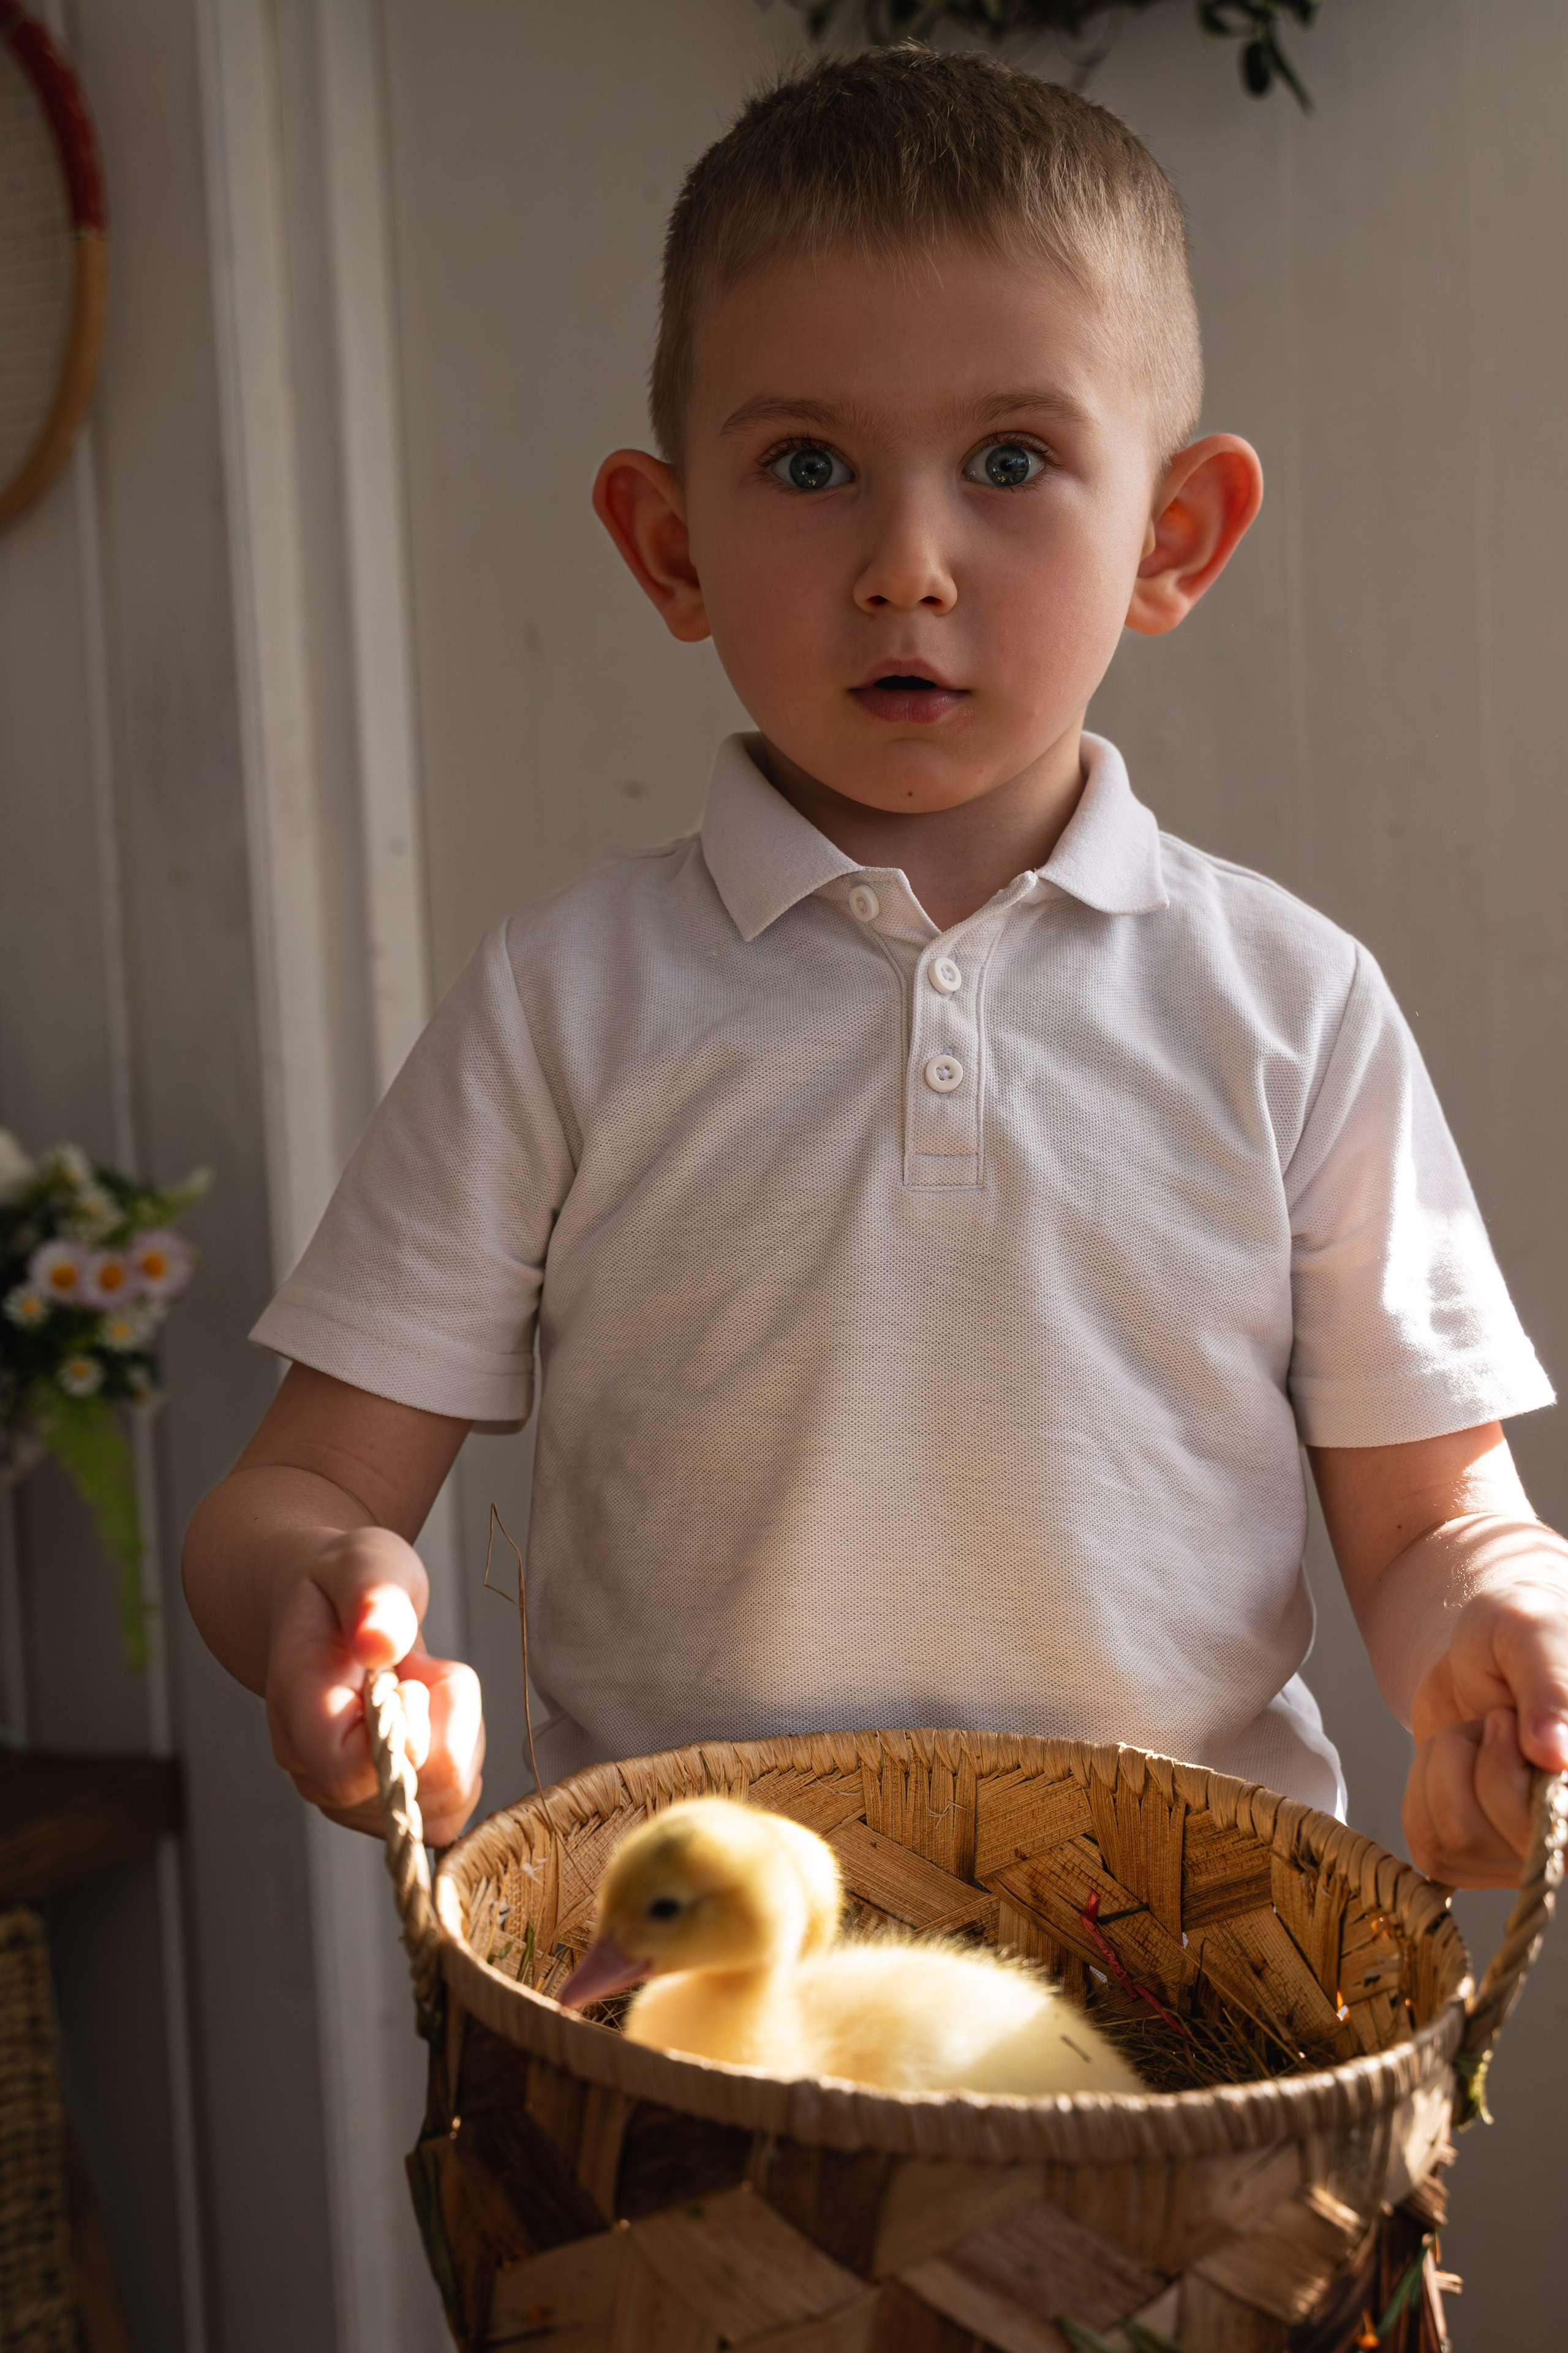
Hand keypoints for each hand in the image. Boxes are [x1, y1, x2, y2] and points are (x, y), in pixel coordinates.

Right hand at [264, 1525, 484, 1844]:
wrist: (331, 1611)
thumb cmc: (347, 1585)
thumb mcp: (366, 1563)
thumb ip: (374, 1597)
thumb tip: (381, 1641)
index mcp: (298, 1711)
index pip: (351, 1772)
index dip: (407, 1735)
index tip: (413, 1676)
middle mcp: (313, 1770)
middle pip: (412, 1799)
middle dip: (445, 1727)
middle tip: (418, 1669)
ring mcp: (347, 1800)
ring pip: (441, 1807)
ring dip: (456, 1740)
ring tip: (419, 1686)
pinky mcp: (383, 1810)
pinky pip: (450, 1811)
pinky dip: (460, 1760)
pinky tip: (432, 1717)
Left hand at [1404, 1576, 1567, 1885]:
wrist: (1484, 1652)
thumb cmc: (1516, 1634)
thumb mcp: (1529, 1635)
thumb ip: (1549, 1688)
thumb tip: (1556, 1755)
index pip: (1547, 1824)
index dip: (1503, 1772)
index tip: (1503, 1719)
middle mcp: (1565, 1832)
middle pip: (1477, 1832)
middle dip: (1465, 1755)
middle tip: (1494, 1718)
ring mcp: (1524, 1852)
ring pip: (1448, 1837)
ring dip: (1444, 1766)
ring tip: (1480, 1734)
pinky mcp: (1480, 1855)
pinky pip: (1426, 1844)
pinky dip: (1423, 1787)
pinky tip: (1458, 1759)